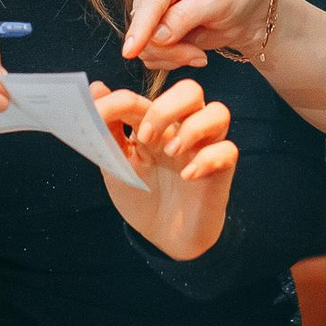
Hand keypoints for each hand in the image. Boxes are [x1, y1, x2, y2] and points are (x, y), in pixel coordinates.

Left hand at [91, 77, 235, 259]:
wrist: (164, 236)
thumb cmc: (142, 196)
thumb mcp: (117, 166)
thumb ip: (107, 130)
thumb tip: (97, 89)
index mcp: (155, 124)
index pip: (144, 98)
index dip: (119, 102)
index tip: (98, 116)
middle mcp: (183, 129)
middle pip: (191, 90)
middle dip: (166, 108)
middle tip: (145, 137)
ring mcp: (205, 147)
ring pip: (218, 112)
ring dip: (193, 128)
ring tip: (170, 152)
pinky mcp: (221, 169)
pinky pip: (228, 150)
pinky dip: (208, 158)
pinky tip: (187, 175)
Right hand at [122, 0, 272, 70]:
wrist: (245, 9)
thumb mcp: (217, 0)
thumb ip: (185, 16)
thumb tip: (156, 36)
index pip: (147, 6)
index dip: (139, 30)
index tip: (130, 52)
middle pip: (143, 32)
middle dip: (171, 51)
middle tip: (200, 57)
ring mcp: (150, 13)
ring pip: (145, 48)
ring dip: (173, 58)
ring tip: (199, 55)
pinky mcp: (152, 32)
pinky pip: (151, 57)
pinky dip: (172, 61)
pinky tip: (192, 53)